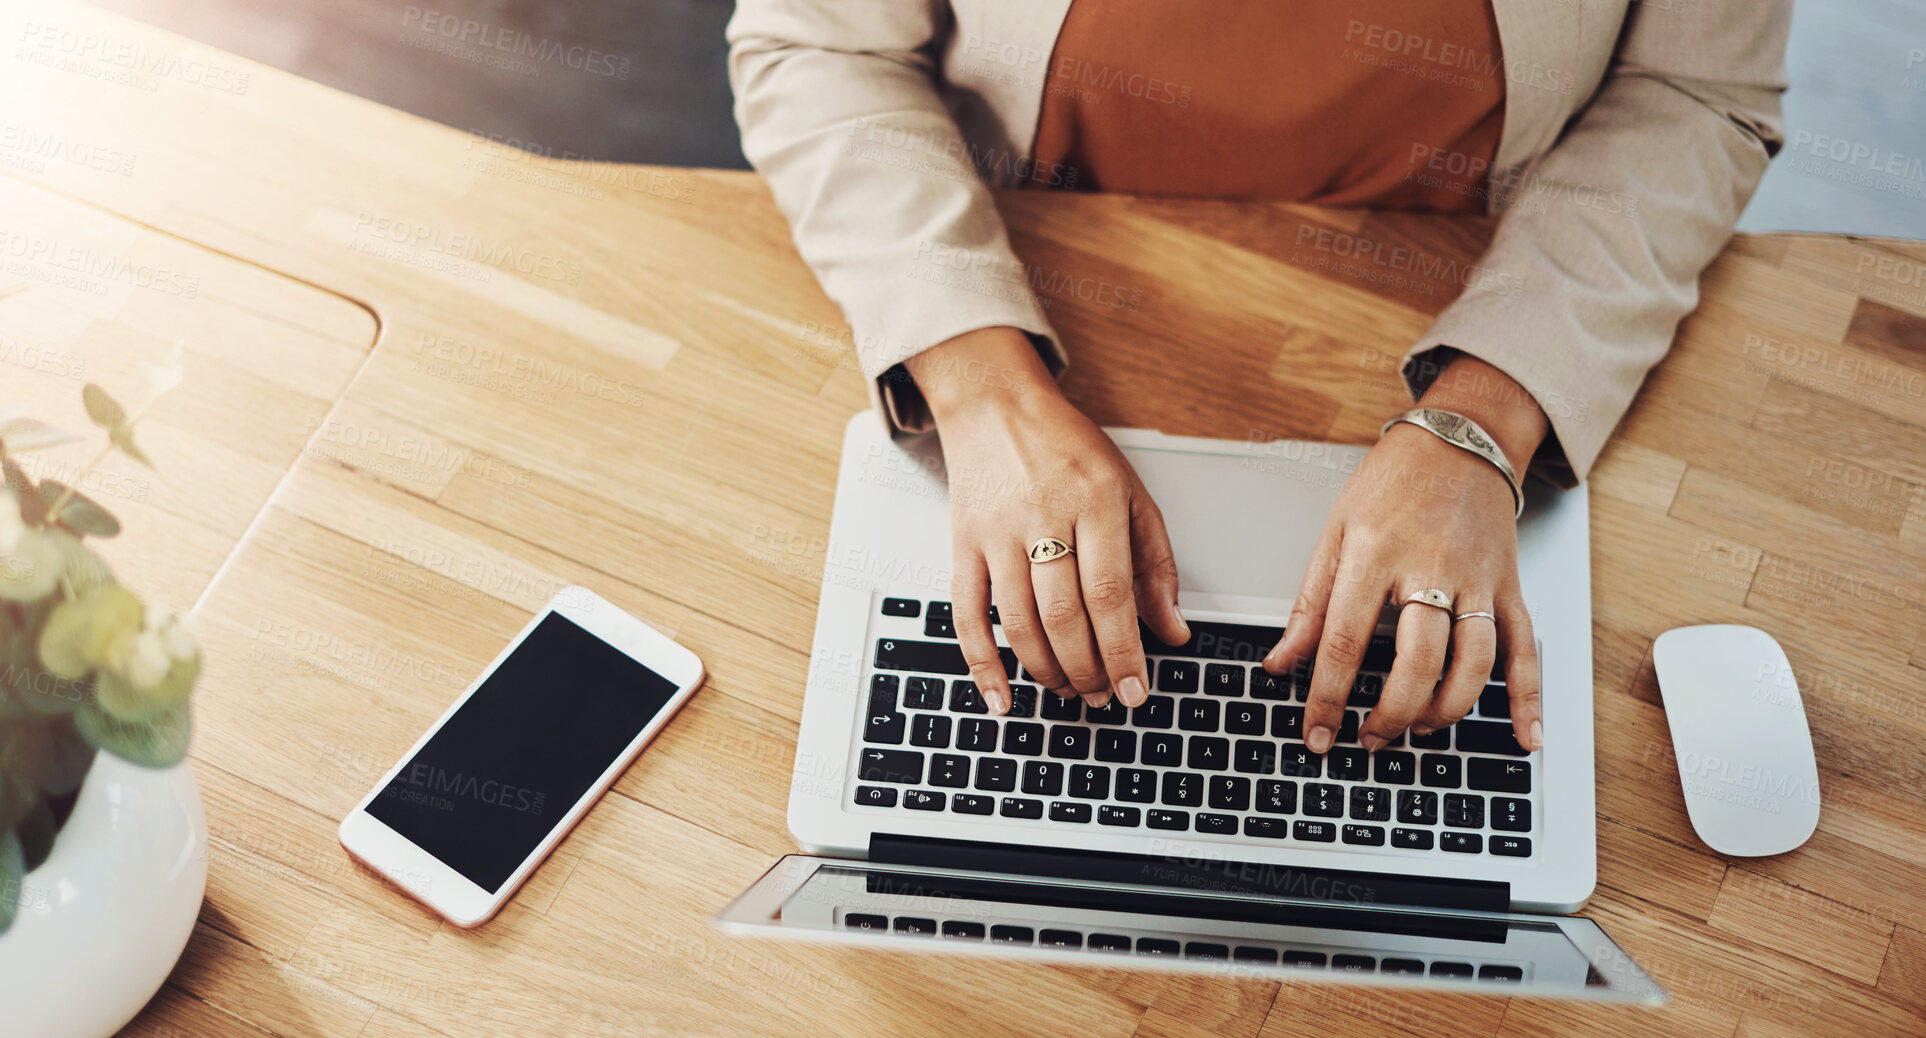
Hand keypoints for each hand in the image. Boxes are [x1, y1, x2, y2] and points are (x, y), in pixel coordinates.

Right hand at [906, 327, 1189, 715]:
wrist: (995, 406)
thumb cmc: (1067, 448)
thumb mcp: (1130, 493)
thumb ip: (1156, 563)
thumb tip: (1173, 632)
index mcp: (1095, 501)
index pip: (1110, 593)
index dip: (1122, 651)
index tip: (1137, 690)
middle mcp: (1043, 516)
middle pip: (1064, 615)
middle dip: (1087, 670)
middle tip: (1104, 696)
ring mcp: (997, 532)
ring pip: (1019, 622)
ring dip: (1046, 670)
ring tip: (1068, 690)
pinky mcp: (962, 543)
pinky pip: (967, 614)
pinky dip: (982, 663)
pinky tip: (1001, 695)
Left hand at [1262, 355, 1548, 753]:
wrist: (1459, 438)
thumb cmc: (1392, 483)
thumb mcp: (1334, 532)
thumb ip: (1309, 604)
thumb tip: (1279, 662)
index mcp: (1374, 554)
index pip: (1344, 640)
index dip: (1326, 697)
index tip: (1317, 735)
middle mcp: (1429, 569)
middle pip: (1417, 661)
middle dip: (1391, 714)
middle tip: (1369, 738)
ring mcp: (1476, 579)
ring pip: (1473, 663)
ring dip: (1446, 710)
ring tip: (1418, 728)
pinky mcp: (1508, 586)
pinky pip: (1525, 648)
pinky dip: (1528, 698)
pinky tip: (1524, 736)